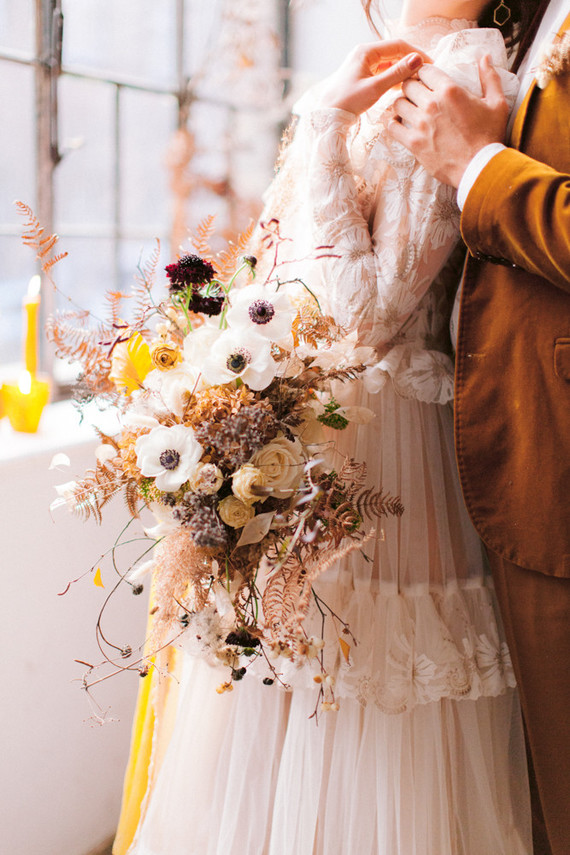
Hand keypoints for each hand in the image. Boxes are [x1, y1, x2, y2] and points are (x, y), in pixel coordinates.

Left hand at [318, 41, 428, 115]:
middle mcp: (364, 54)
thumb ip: (397, 73)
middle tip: (425, 74)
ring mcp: (363, 64)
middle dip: (410, 62)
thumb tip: (417, 60)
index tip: (429, 64)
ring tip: (417, 82)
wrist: (327, 116)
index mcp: (366, 51)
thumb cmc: (347, 102)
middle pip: (394, 53)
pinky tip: (403, 87)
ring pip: (389, 63)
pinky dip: (394, 78)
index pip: (397, 45)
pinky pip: (383, 73)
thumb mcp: (375, 88)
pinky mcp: (363, 76)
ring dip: (403, 71)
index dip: (415, 53)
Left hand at [388, 55, 509, 186]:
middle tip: (415, 95)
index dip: (423, 73)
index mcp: (450, 90)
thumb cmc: (489, 135)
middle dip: (411, 87)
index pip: (424, 70)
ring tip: (408, 110)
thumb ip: (489, 77)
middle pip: (408, 85)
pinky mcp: (413, 143)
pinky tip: (400, 125)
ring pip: (397, 104)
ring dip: (401, 105)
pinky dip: (393, 124)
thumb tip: (484, 57)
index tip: (426, 80)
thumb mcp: (497, 102)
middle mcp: (432, 104)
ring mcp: (420, 124)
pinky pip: (392, 127)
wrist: (479, 167)